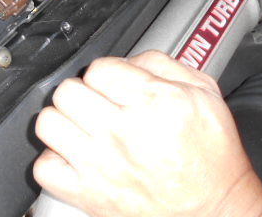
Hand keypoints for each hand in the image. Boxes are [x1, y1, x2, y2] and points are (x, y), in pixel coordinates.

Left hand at [34, 51, 261, 216]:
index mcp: (153, 103)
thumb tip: (128, 60)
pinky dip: (54, 160)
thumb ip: (163, 65)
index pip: (98, 68)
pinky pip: (44, 168)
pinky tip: (75, 156)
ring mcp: (100, 165)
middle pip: (67, 91)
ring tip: (80, 125)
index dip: (106, 73)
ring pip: (48, 123)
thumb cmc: (212, 158)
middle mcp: (122, 132)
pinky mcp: (88, 195)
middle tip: (96, 102)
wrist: (217, 212)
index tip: (113, 84)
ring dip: (62, 121)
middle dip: (81, 92)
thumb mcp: (206, 94)